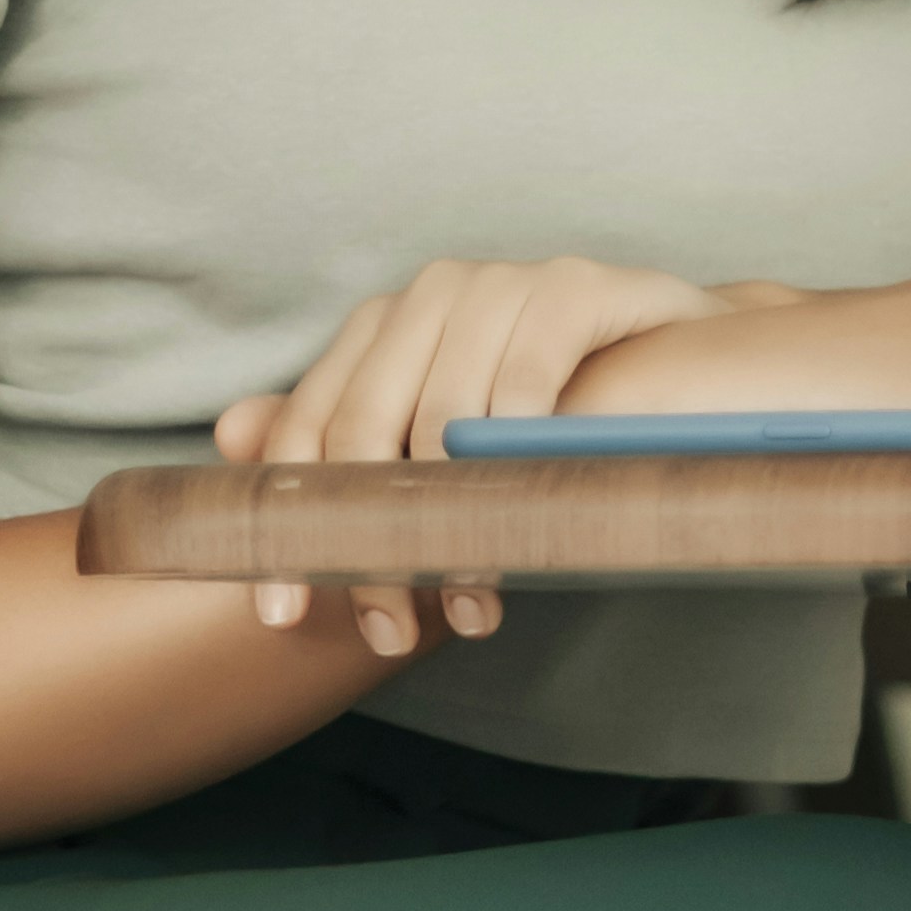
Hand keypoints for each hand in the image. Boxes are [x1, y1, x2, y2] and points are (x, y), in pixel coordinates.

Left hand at [214, 254, 728, 656]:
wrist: (679, 354)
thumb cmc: (549, 401)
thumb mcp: (442, 424)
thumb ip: (347, 432)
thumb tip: (231, 437)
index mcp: (384, 325)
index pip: (312, 425)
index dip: (289, 522)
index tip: (282, 613)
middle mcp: (431, 294)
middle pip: (364, 430)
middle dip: (371, 546)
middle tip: (387, 629)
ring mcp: (502, 282)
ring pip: (442, 420)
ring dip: (454, 527)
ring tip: (470, 602)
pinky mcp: (573, 286)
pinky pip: (522, 381)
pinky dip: (512, 458)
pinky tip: (521, 518)